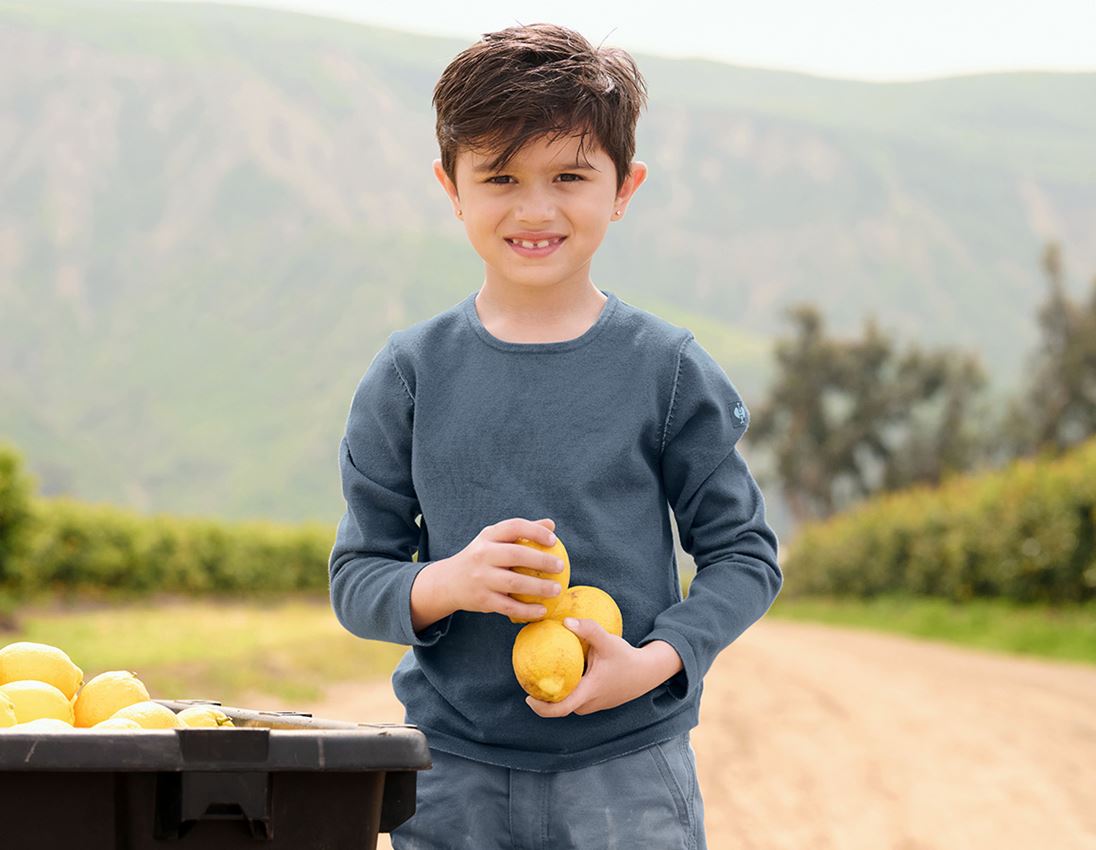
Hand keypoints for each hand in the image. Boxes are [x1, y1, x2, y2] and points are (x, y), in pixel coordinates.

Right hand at [410, 517, 565, 629]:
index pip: (514, 527)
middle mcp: (482, 555)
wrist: (448, 582)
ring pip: (514, 583)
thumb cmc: (481, 558)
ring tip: (557, 589)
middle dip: (542, 561)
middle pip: (516, 555)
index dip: (535, 531)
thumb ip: (521, 531)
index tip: (553, 540)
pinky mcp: (482, 600)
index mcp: (488, 536)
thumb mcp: (494, 540)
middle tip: (560, 567)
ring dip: (539, 587)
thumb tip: (551, 524)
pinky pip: (509, 606)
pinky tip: (542, 610)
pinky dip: (527, 610)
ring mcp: (481, 578)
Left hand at [524, 619, 680, 717]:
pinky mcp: (594, 701)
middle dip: (543, 696)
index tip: (527, 696)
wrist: (646, 673)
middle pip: (559, 706)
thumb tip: (565, 621)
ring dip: (555, 691)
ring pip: (567, 702)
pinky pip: (574, 698)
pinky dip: (565, 688)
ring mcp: (592, 705)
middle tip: (529, 677)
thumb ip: (588, 630)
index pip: (560, 709)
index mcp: (588, 692)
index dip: (541, 707)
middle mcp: (588, 703)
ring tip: (541, 673)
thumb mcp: (608, 641)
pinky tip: (559, 672)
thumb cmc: (626, 658)